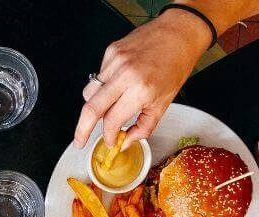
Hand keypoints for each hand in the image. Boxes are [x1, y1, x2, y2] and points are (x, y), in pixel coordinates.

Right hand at [73, 10, 209, 148]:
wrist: (179, 33)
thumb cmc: (175, 66)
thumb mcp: (164, 103)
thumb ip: (143, 127)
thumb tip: (125, 142)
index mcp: (141, 90)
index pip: (112, 120)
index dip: (108, 136)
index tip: (110, 141)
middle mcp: (125, 74)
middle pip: (91, 108)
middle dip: (82, 130)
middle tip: (79, 141)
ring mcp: (115, 61)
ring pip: (90, 93)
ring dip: (93, 107)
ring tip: (107, 108)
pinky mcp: (111, 51)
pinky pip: (98, 77)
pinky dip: (103, 87)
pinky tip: (118, 84)